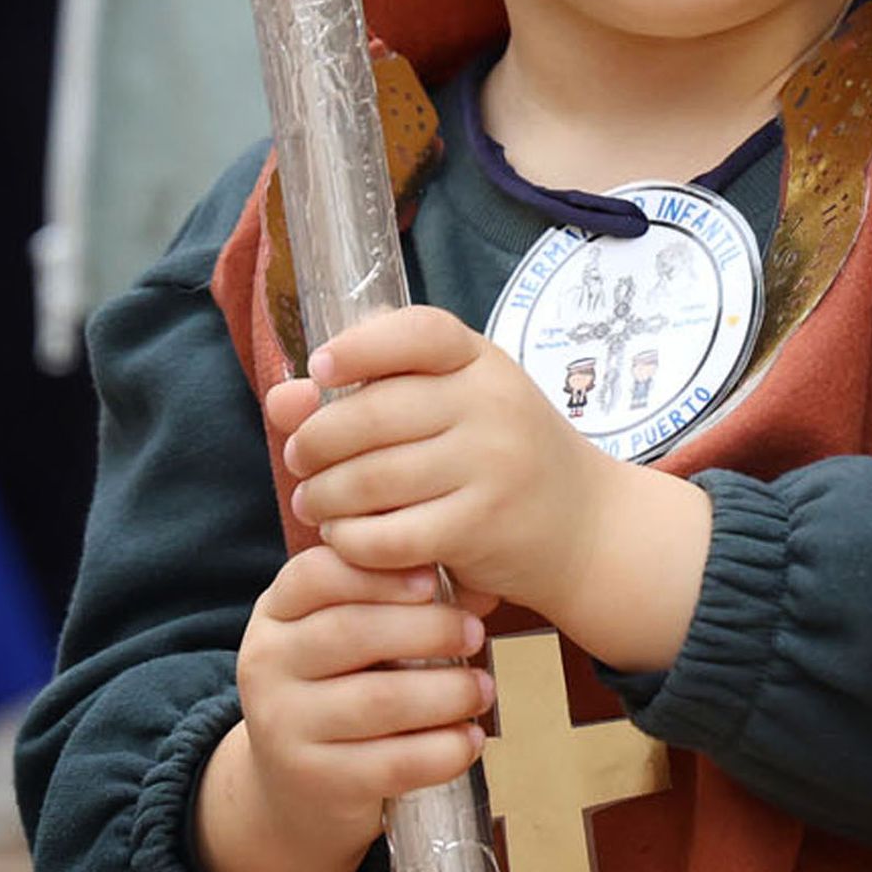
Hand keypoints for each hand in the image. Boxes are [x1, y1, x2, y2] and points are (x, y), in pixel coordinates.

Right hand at [195, 549, 495, 871]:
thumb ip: (379, 603)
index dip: (379, 574)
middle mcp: (265, 666)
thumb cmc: (334, 693)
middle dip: (428, 629)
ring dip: (447, 692)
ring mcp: (283, 727)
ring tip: (482, 689)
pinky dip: (443, 750)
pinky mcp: (317, 781)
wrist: (295, 790)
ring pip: (379, 699)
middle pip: (352, 631)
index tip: (434, 580)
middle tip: (476, 633)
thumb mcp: (334, 638)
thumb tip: (471, 589)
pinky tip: (470, 740)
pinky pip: (393, 762)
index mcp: (274, 615)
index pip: (317, 575)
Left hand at [269, 307, 712, 672]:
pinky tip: (346, 537)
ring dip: (323, 495)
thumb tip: (283, 398)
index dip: (359, 346)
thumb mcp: (459, 407)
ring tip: (315, 501)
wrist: (588, 528)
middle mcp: (492, 406)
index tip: (321, 367)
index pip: (419, 332)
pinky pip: (389, 535)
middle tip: (299, 458)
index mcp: (484, 362)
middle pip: (372, 413)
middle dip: (315, 440)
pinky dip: (352, 540)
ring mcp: (491, 467)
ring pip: (371, 478)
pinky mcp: (481, 528)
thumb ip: (376, 392)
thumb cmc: (507, 459)